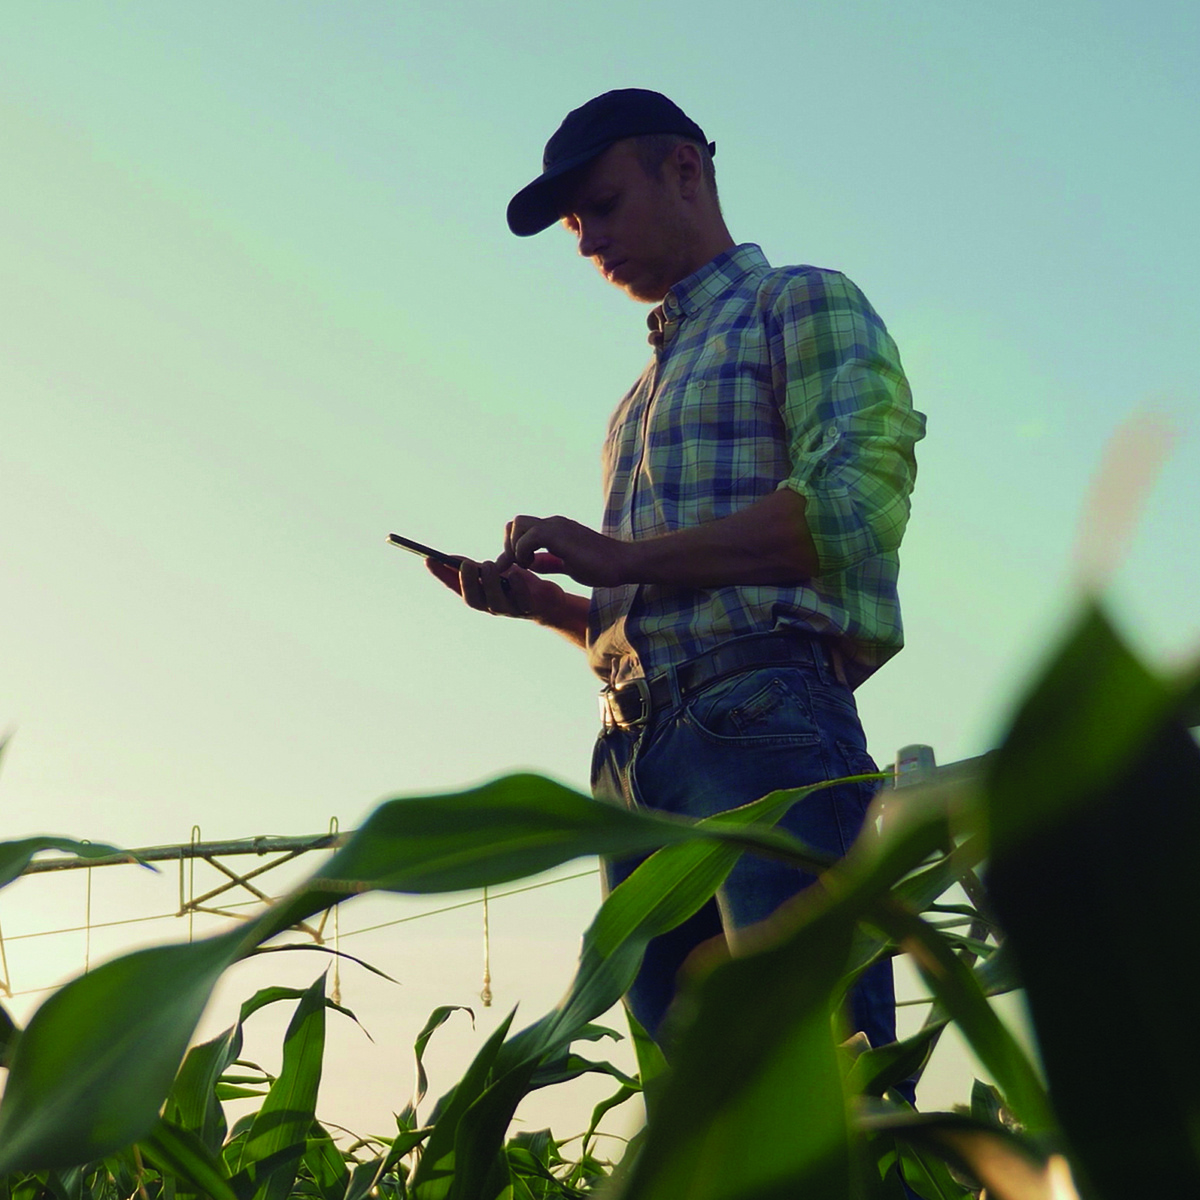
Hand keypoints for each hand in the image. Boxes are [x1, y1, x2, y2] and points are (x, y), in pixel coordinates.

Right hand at [425, 556, 566, 622]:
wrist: (548, 601)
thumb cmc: (516, 584)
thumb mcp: (493, 573)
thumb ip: (474, 568)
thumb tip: (448, 559)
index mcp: (480, 596)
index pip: (455, 588)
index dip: (441, 575)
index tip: (429, 559)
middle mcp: (491, 606)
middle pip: (473, 600)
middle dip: (467, 582)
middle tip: (467, 563)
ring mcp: (510, 610)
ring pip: (495, 602)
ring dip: (490, 583)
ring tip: (489, 564)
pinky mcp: (530, 608)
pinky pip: (522, 601)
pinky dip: (517, 588)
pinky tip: (514, 574)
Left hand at [496, 515, 631, 587]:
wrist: (624, 562)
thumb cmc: (602, 566)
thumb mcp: (569, 565)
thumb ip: (549, 562)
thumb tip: (531, 563)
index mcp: (556, 529)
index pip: (523, 527)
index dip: (513, 546)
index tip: (514, 567)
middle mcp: (554, 523)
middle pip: (516, 522)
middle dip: (509, 545)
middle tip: (520, 566)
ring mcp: (557, 526)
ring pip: (518, 524)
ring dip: (515, 547)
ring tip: (526, 565)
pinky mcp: (560, 535)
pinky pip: (528, 537)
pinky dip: (523, 552)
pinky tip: (533, 565)